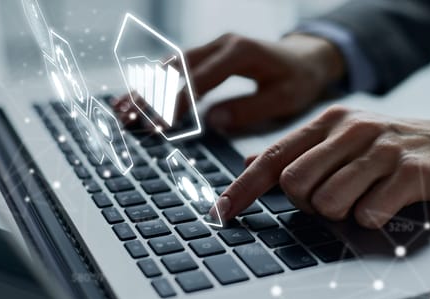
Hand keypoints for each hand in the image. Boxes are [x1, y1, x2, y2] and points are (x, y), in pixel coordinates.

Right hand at [112, 33, 344, 130]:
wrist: (306, 58)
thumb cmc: (299, 79)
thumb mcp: (284, 98)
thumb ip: (249, 109)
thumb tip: (212, 120)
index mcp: (238, 53)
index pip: (197, 79)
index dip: (174, 103)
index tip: (156, 125)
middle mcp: (221, 44)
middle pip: (175, 68)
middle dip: (150, 95)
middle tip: (127, 118)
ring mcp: (214, 46)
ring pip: (171, 65)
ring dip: (147, 87)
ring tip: (123, 109)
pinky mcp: (211, 54)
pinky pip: (179, 67)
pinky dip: (157, 82)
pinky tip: (141, 96)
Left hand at [216, 106, 429, 227]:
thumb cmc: (391, 147)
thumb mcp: (342, 139)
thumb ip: (296, 151)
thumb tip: (249, 161)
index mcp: (328, 122)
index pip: (273, 158)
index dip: (243, 188)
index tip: (221, 213)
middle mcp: (351, 130)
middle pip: (294, 184)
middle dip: (306, 203)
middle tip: (333, 196)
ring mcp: (381, 149)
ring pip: (327, 202)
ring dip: (341, 211)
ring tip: (364, 197)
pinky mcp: (410, 172)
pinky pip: (367, 213)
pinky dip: (371, 218)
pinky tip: (386, 202)